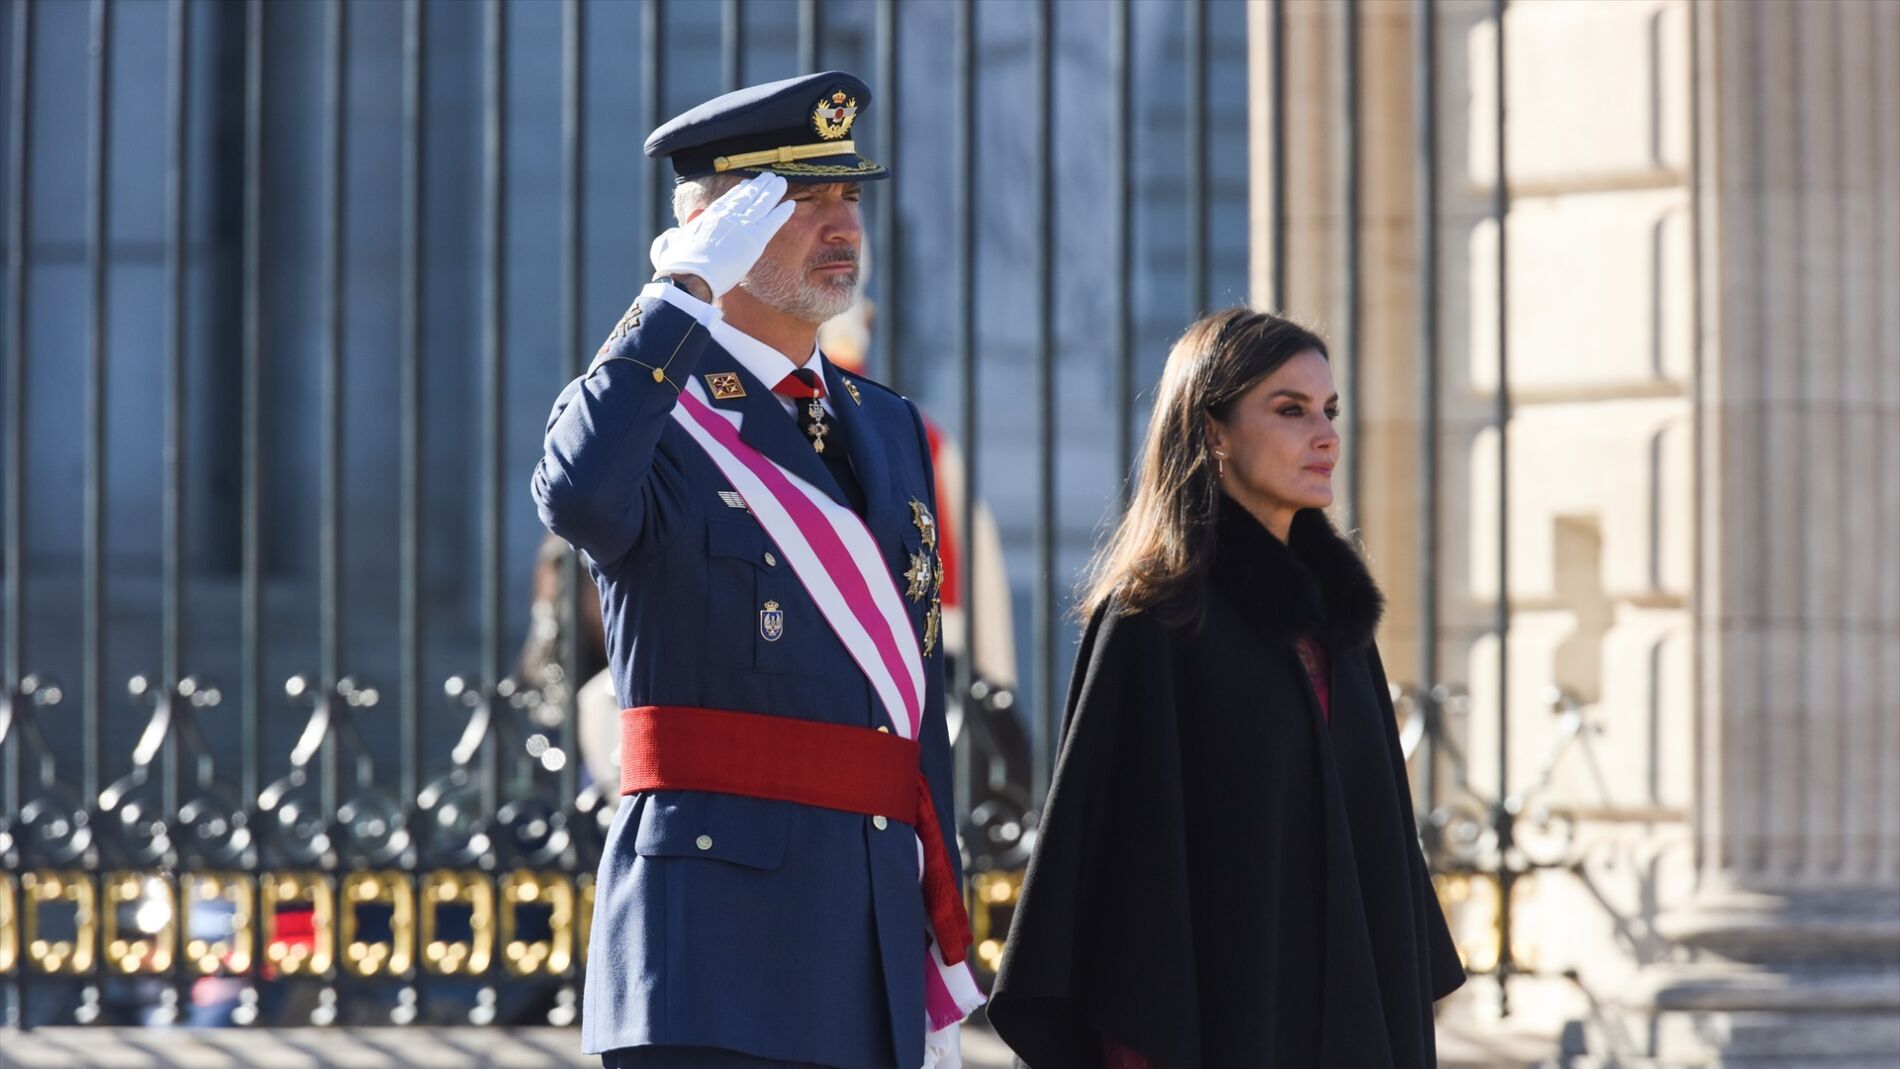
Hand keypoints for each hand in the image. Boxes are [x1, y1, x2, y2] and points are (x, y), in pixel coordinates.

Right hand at [649, 173, 795, 299]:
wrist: (689, 277)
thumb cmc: (676, 267)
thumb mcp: (668, 245)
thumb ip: (674, 236)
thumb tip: (674, 235)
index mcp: (708, 216)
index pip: (728, 199)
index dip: (740, 191)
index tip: (747, 184)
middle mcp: (726, 216)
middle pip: (747, 196)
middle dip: (759, 186)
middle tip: (768, 178)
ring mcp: (742, 226)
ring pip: (762, 203)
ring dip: (772, 191)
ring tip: (780, 182)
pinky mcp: (754, 240)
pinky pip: (772, 221)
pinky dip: (782, 212)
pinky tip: (790, 204)